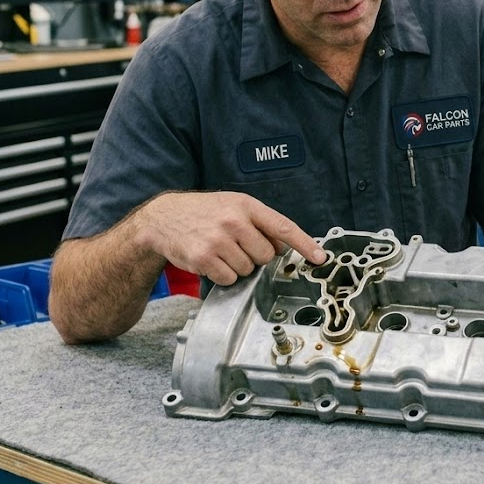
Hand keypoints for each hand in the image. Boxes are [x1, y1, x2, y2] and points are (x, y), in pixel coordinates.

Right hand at [136, 191, 326, 285]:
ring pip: (248, 269)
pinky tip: (211, 261)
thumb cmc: (204, 212)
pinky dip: (223, 275)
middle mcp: (234, 221)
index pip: (282, 227)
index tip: (319, 258)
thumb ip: (260, 223)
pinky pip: (229, 278)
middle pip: (266, 255)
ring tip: (221, 251)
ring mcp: (218, 240)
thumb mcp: (233, 206)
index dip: (304, 244)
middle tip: (237, 246)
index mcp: (246, 206)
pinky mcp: (204, 258)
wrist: (163, 219)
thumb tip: (284, 248)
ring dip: (238, 266)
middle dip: (256, 256)